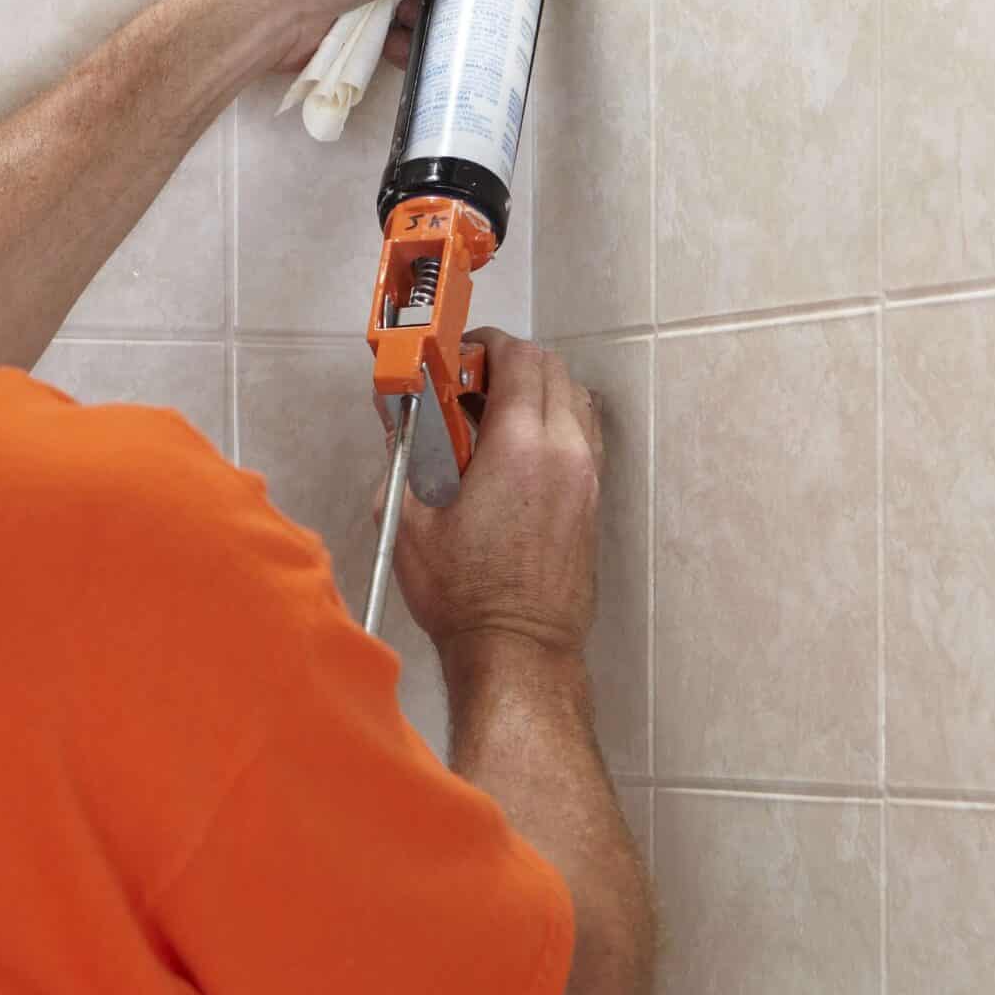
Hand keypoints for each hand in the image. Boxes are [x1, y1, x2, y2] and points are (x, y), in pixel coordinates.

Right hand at [372, 330, 602, 656]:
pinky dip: (555, 421)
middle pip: (553, 368)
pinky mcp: (593, 501)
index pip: (518, 358)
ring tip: (495, 415)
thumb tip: (401, 423)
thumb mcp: (411, 519)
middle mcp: (564, 451)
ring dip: (537, 390)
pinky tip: (518, 450)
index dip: (485, 346)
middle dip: (511, 362)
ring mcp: (587, 476)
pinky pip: (583, 434)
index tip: (459, 357)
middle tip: (471, 383)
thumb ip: (405, 458)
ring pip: (575, 397)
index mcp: (520, 445)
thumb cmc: (465, 594)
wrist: (518, 649)